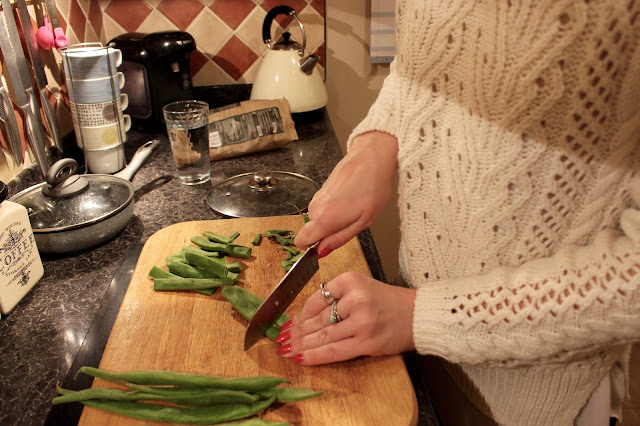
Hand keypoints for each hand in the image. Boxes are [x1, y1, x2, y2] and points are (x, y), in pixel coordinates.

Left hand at [275, 272, 415, 364]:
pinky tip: (301, 357)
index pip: (317, 298)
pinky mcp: (366, 341)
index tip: (289, 323)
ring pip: (323, 336)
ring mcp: (361, 321)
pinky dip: (315, 355)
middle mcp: (355, 299)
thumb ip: (336, 298)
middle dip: (296, 331)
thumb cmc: (388, 303)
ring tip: (286, 350)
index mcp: (351, 281)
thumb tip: (303, 318)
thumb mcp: (361, 288)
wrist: (417, 316)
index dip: (300, 314)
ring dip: (301, 345)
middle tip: (280, 339)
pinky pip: (334, 350)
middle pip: (318, 319)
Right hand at [295, 131, 397, 256]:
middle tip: (350, 222)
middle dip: (328, 231)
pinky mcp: (322, 188)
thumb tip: (321, 252)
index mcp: (324, 219)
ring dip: (332, 218)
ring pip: (318, 217)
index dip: (310, 247)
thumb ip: (339, 239)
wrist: (373, 157)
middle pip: (312, 230)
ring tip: (353, 208)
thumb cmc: (374, 188)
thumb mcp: (363, 222)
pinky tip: (351, 198)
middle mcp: (316, 207)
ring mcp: (317, 196)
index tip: (325, 244)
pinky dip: (334, 207)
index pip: (300, 240)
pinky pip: (323, 206)